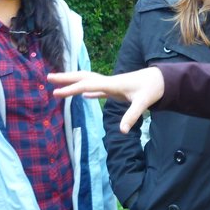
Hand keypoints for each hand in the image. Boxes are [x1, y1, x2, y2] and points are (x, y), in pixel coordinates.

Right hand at [48, 68, 163, 132]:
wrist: (162, 80)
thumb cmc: (153, 89)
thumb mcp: (144, 103)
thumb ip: (132, 116)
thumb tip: (123, 132)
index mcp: (112, 84)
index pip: (87, 86)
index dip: (71, 89)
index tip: (57, 92)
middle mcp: (109, 82)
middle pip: (83, 78)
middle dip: (66, 78)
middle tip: (48, 78)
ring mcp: (111, 84)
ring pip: (87, 81)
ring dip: (73, 82)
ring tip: (58, 84)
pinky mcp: (115, 89)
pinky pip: (96, 89)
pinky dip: (87, 91)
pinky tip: (82, 95)